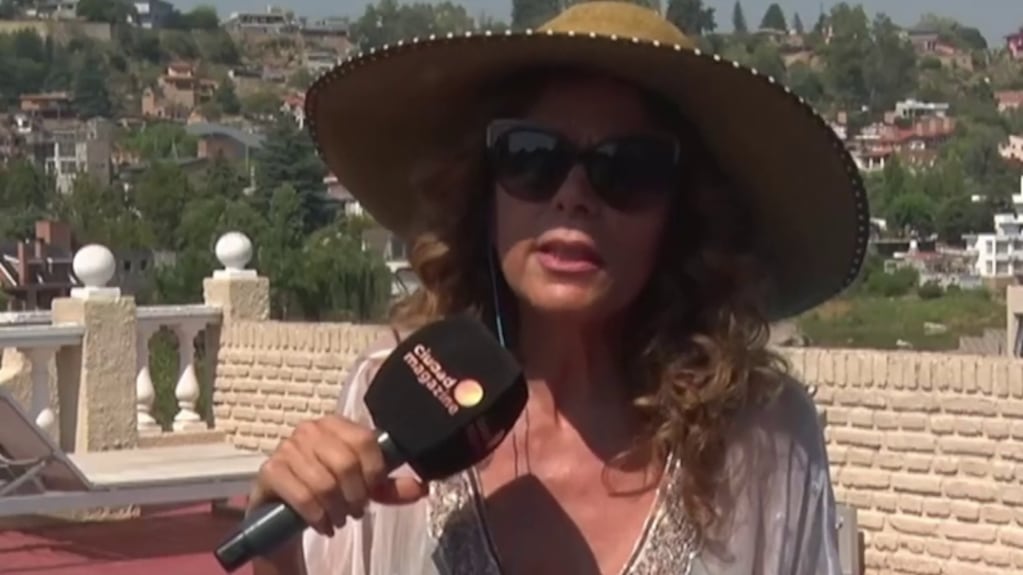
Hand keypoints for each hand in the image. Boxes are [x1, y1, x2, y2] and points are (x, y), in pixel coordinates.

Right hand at [248, 415, 427, 535]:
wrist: (284, 508)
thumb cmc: (327, 490)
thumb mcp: (362, 487)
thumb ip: (390, 487)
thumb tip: (421, 487)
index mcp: (335, 424)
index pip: (364, 440)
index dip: (374, 471)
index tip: (372, 490)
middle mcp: (309, 429)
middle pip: (346, 462)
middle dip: (356, 495)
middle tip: (356, 511)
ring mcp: (287, 448)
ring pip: (324, 483)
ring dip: (337, 510)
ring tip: (339, 519)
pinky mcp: (270, 470)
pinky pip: (302, 496)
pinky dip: (317, 516)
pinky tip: (322, 524)